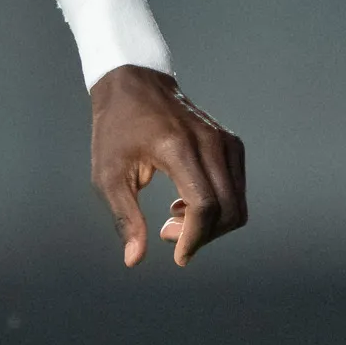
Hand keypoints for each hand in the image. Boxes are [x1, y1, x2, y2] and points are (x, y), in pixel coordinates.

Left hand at [89, 66, 246, 266]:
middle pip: (228, 209)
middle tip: (167, 233)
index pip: (205, 204)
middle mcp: (210, 142)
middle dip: (203, 236)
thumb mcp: (108, 175)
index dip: (195, 238)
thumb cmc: (116, 130)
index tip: (177, 256)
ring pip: (237, 203)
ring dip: (212, 225)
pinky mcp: (231, 144)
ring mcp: (225, 141)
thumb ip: (124, 217)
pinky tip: (186, 203)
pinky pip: (237, 190)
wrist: (134, 85)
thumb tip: (134, 260)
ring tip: (174, 218)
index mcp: (178, 147)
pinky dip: (219, 207)